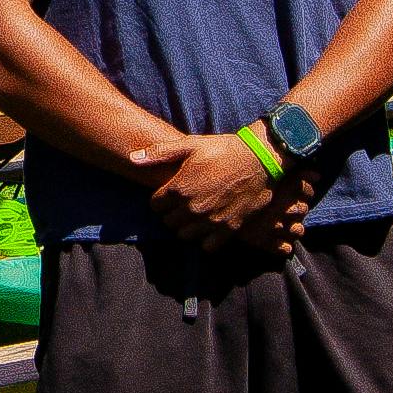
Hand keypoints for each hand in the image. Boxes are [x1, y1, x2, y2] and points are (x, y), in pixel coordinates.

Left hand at [131, 131, 294, 249]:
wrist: (260, 159)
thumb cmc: (223, 149)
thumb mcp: (190, 145)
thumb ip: (159, 153)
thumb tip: (132, 159)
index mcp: (179, 188)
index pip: (155, 206)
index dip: (160, 200)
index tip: (168, 194)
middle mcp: (192, 208)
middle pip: (168, 223)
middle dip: (172, 214)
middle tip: (181, 205)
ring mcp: (210, 221)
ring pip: (185, 236)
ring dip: (187, 228)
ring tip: (194, 216)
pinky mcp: (228, 229)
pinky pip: (207, 247)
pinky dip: (206, 240)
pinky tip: (210, 226)